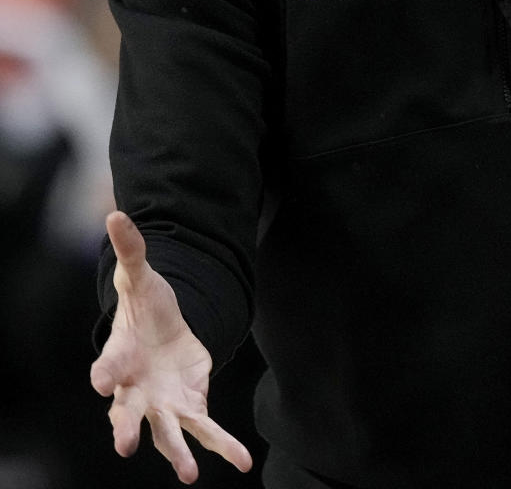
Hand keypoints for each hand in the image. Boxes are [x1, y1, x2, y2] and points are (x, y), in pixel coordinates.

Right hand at [90, 211, 252, 483]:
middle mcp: (136, 391)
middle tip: (124, 445)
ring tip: (187, 476)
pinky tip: (242, 464)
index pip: (108, 367)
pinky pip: (207, 429)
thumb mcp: (140, 275)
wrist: (162, 332)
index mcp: (119, 358)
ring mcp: (163, 403)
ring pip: (167, 434)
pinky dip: (224, 446)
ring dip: (177, 454)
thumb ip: (130, 249)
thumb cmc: (144, 308)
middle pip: (126, 414)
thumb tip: (115, 213)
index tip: (102, 382)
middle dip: (125, 428)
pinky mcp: (191, 405)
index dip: (105, 373)